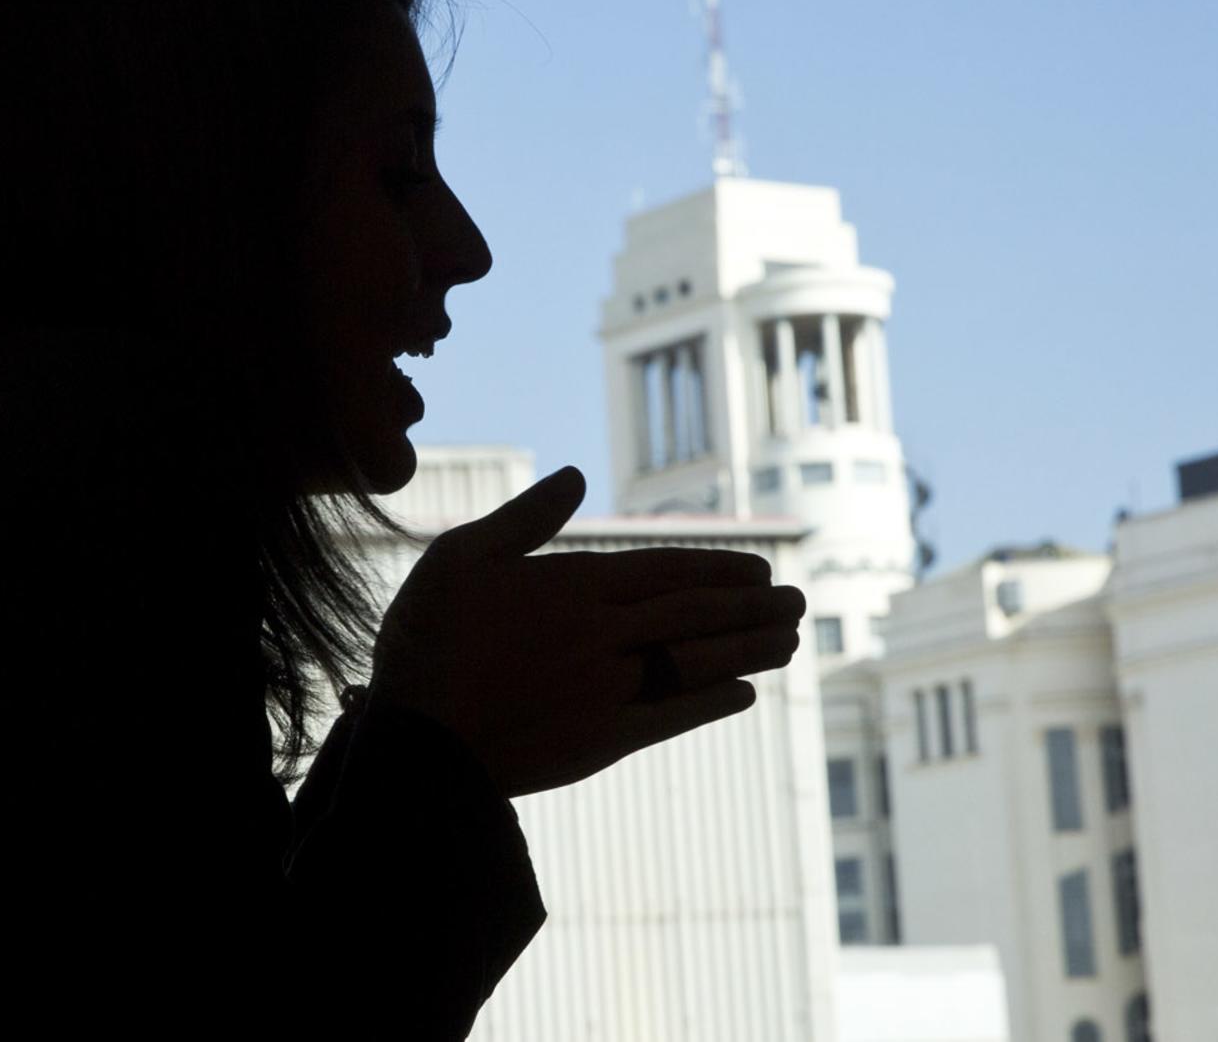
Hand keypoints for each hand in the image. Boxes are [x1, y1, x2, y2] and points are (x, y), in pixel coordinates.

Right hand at [367, 466, 806, 798]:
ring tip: (791, 642)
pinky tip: (743, 693)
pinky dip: (713, 702)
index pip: (666, 570)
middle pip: (695, 614)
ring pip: (696, 661)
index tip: (762, 569)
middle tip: (799, 602)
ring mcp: (607, 689)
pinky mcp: (602, 740)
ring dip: (749, 649)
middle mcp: (603, 634)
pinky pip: (673, 715)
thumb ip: (525, 519)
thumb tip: (575, 477)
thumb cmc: (427, 640)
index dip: (720, 568)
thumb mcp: (462, 558)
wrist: (418, 739)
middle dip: (752, 607)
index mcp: (573, 586)